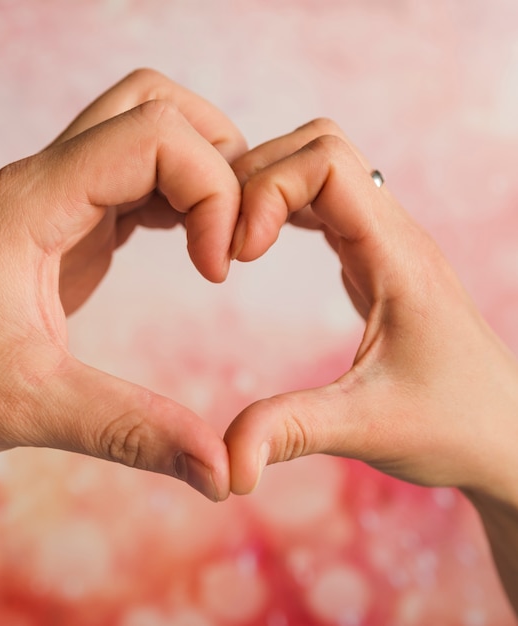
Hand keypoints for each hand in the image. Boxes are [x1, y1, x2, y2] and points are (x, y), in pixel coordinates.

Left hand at [0, 69, 246, 501]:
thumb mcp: (27, 409)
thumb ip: (130, 432)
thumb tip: (220, 470)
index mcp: (32, 204)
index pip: (153, 136)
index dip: (211, 191)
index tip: (218, 269)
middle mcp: (45, 183)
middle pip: (153, 106)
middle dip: (216, 158)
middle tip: (234, 235)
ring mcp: (54, 199)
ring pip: (145, 133)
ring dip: (199, 174)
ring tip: (219, 242)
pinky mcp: (63, 226)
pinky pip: (134, 181)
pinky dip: (178, 201)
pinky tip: (191, 249)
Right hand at [225, 118, 517, 508]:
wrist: (507, 436)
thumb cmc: (456, 425)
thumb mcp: (368, 427)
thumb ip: (291, 432)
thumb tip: (225, 460)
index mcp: (397, 255)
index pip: (326, 162)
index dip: (267, 191)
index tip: (239, 254)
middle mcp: (394, 233)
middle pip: (320, 145)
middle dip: (259, 176)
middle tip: (224, 238)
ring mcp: (386, 243)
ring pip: (322, 167)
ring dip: (269, 187)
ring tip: (233, 239)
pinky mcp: (375, 261)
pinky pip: (326, 203)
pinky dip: (283, 208)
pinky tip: (259, 244)